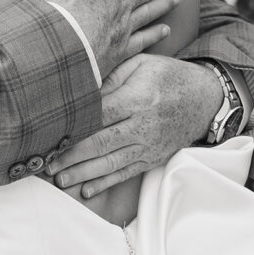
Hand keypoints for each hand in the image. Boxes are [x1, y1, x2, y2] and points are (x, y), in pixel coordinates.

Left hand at [47, 55, 222, 195]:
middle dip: (72, 156)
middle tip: (48, 165)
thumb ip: (111, 77)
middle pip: (102, 143)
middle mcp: (143, 125)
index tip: (52, 135)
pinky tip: (87, 190)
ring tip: (61, 180)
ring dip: (84, 174)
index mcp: (138, 99)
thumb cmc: (167, 75)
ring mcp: (149, 144)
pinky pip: (126, 173)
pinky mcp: (153, 157)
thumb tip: (82, 91)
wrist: (205, 97)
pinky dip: (106, 183)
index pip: (101, 116)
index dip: (76, 127)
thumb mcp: (141, 64)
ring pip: (112, 163)